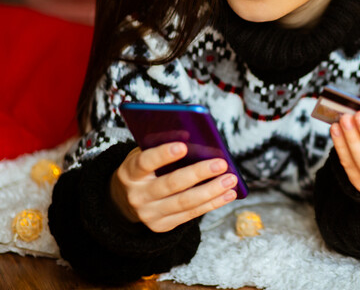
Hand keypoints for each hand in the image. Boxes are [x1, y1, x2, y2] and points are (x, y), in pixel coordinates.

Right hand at [110, 143, 238, 232]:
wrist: (126, 200)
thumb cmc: (144, 170)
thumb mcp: (145, 153)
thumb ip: (163, 144)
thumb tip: (193, 135)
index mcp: (130, 173)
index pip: (145, 162)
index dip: (163, 154)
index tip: (183, 146)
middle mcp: (137, 195)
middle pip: (171, 184)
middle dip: (199, 173)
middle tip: (221, 164)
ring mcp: (149, 213)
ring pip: (185, 202)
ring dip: (212, 191)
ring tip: (230, 180)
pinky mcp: (162, 225)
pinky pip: (191, 214)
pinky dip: (213, 203)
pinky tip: (228, 194)